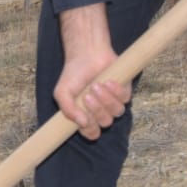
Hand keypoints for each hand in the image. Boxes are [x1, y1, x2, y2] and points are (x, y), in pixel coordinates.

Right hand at [54, 3, 129, 139]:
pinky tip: (107, 81)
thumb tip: (81, 123)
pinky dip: (115, 91)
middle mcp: (101, 111)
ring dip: (106, 100)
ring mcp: (113, 102)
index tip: (84, 118)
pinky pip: (124, 99)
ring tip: (96, 85)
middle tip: (87, 95)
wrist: (86, 53)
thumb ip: (67, 110)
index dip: (90, 129)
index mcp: (85, 115)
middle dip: (97, 110)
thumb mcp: (62, 93)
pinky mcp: (124, 92)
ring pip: (116, 112)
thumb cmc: (73, 74)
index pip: (92, 133)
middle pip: (105, 123)